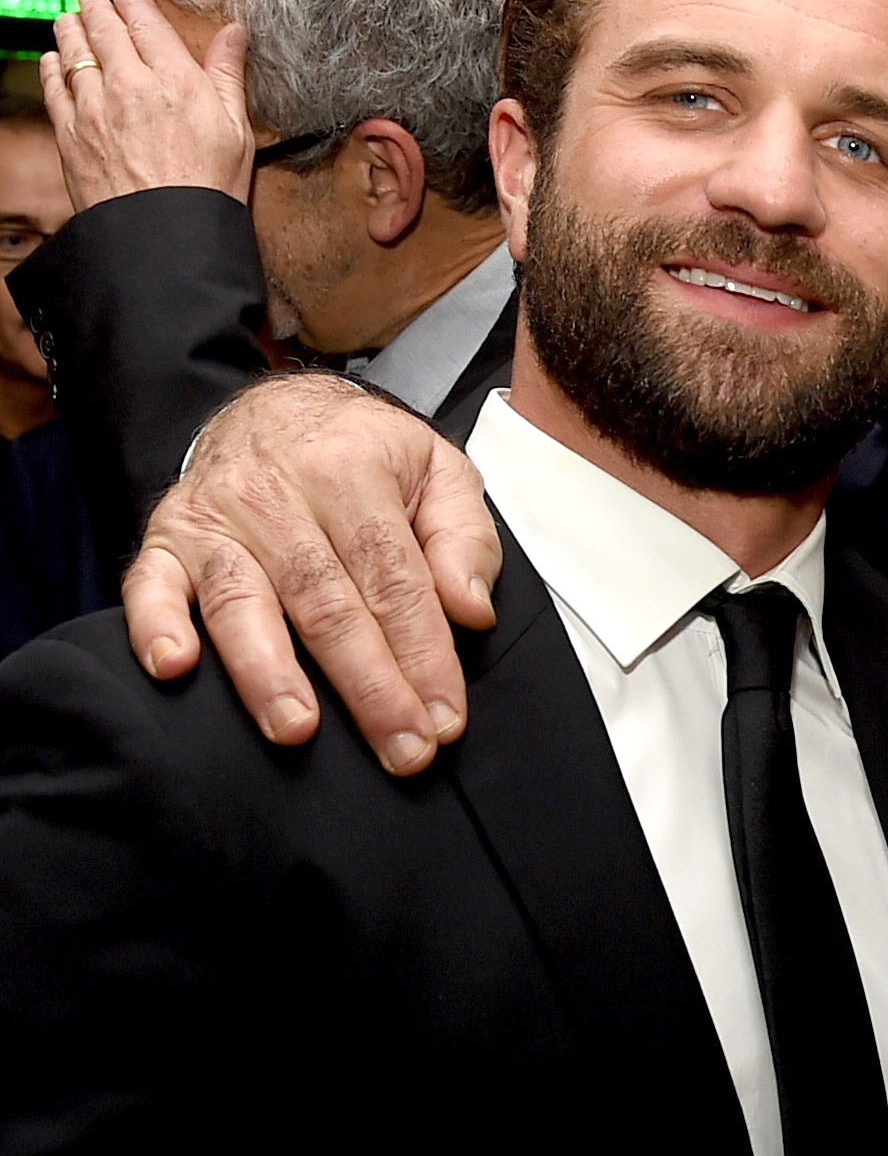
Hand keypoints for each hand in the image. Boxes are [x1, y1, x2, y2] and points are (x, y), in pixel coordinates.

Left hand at [40, 0, 253, 212]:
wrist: (167, 235)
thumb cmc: (210, 189)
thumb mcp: (237, 131)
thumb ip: (229, 75)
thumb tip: (235, 33)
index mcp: (177, 80)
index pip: (143, 20)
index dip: (129, 0)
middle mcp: (131, 84)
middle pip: (102, 26)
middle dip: (94, 6)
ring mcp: (95, 106)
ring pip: (72, 48)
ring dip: (70, 28)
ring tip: (71, 21)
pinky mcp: (71, 131)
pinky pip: (53, 83)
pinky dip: (52, 64)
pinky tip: (54, 60)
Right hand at [123, 374, 502, 773]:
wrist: (273, 407)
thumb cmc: (365, 452)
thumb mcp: (438, 469)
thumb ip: (465, 538)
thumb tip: (470, 611)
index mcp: (350, 471)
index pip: (393, 578)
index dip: (422, 653)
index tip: (444, 717)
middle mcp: (276, 494)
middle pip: (326, 603)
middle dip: (367, 686)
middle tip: (401, 748)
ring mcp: (215, 517)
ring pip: (243, 603)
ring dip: (268, 672)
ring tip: (297, 728)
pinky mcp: (167, 537)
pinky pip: (150, 585)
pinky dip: (155, 627)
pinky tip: (175, 668)